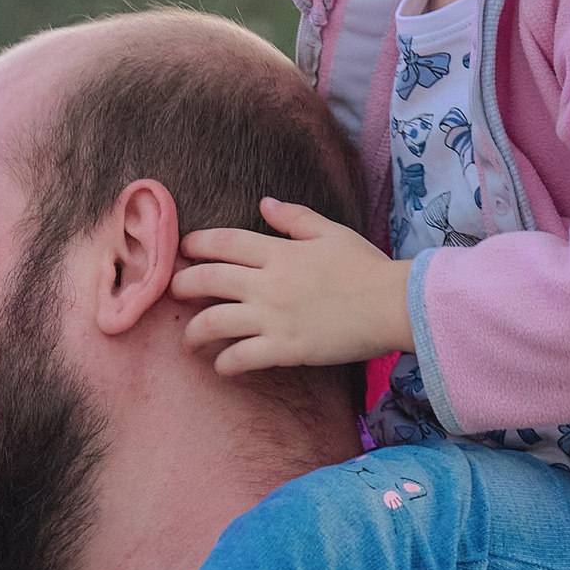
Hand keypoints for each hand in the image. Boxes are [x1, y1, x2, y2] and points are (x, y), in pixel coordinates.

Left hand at [172, 199, 411, 372]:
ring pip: (214, 322)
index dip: (197, 244)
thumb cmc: (367, 267)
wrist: (394, 304)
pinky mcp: (285, 348)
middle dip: (183, 285)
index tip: (184, 250)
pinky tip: (221, 366)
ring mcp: (274, 316)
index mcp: (279, 251)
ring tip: (189, 340)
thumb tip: (264, 203)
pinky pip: (240, 357)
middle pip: (208, 279)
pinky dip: (224, 363)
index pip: (224, 242)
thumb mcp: (332, 233)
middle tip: (175, 293)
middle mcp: (269, 282)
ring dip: (193, 332)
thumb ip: (295, 218)